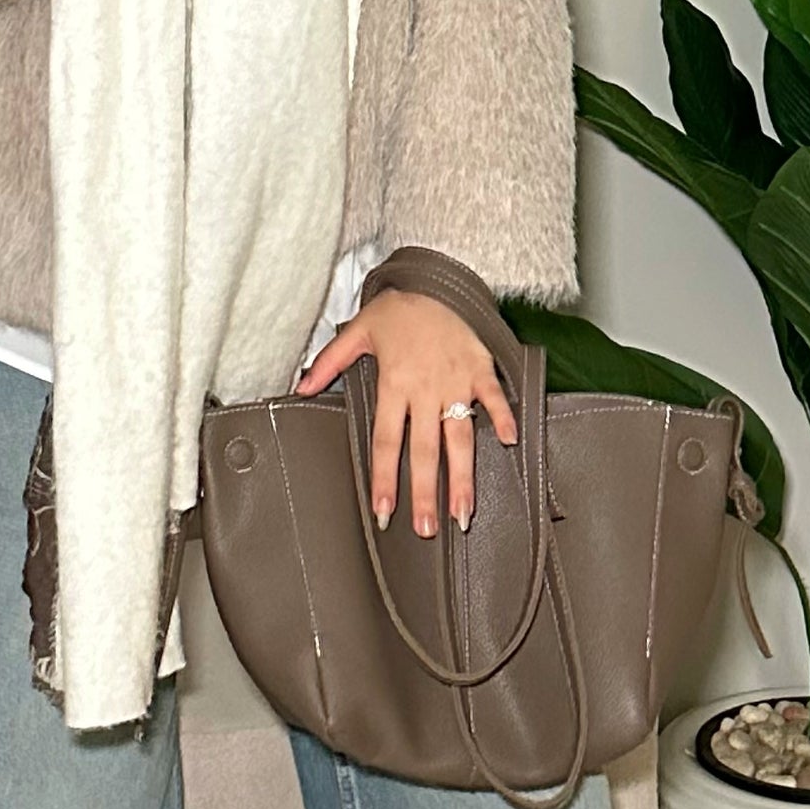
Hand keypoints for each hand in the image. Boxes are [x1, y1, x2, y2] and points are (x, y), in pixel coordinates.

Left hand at [295, 291, 518, 538]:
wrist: (434, 279)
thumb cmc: (396, 310)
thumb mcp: (357, 331)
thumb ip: (328, 363)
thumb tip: (300, 388)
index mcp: (394, 382)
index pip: (386, 440)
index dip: (385, 478)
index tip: (385, 512)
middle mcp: (425, 388)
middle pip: (424, 449)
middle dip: (424, 492)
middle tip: (427, 529)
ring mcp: (456, 380)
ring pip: (460, 436)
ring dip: (463, 476)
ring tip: (463, 511)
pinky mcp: (480, 369)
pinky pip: (494, 397)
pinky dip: (503, 417)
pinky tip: (509, 444)